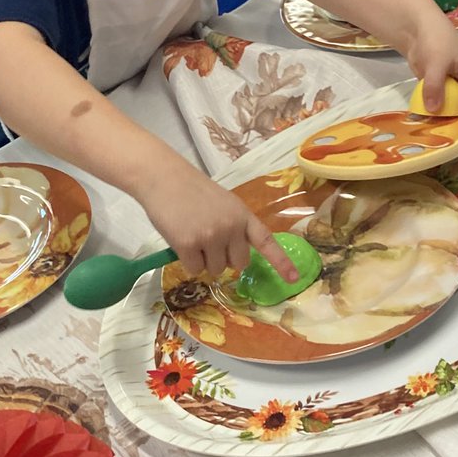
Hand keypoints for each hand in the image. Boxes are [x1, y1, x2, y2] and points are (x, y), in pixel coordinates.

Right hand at [138, 167, 296, 283]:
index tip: (294, 279)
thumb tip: (234, 259)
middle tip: (208, 241)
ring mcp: (210, 236)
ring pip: (215, 270)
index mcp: (242, 215)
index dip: (280, 262)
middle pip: (238, 264)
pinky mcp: (188, 244)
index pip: (266, 241)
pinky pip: (194, 269)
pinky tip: (180, 241)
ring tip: (191, 235)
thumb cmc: (192, 191)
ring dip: (203, 260)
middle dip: (224, 259)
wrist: (163, 178)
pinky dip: (187, 261)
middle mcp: (231, 226)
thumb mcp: (224, 204)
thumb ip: (234, 226)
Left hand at [404, 14, 457, 140]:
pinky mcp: (448, 96)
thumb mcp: (435, 61)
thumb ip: (434, 84)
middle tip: (456, 142)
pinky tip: (434, 129)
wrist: (420, 32)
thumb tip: (434, 109)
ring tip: (444, 139)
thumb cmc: (435, 41)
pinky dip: (446, 122)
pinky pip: (452, 114)